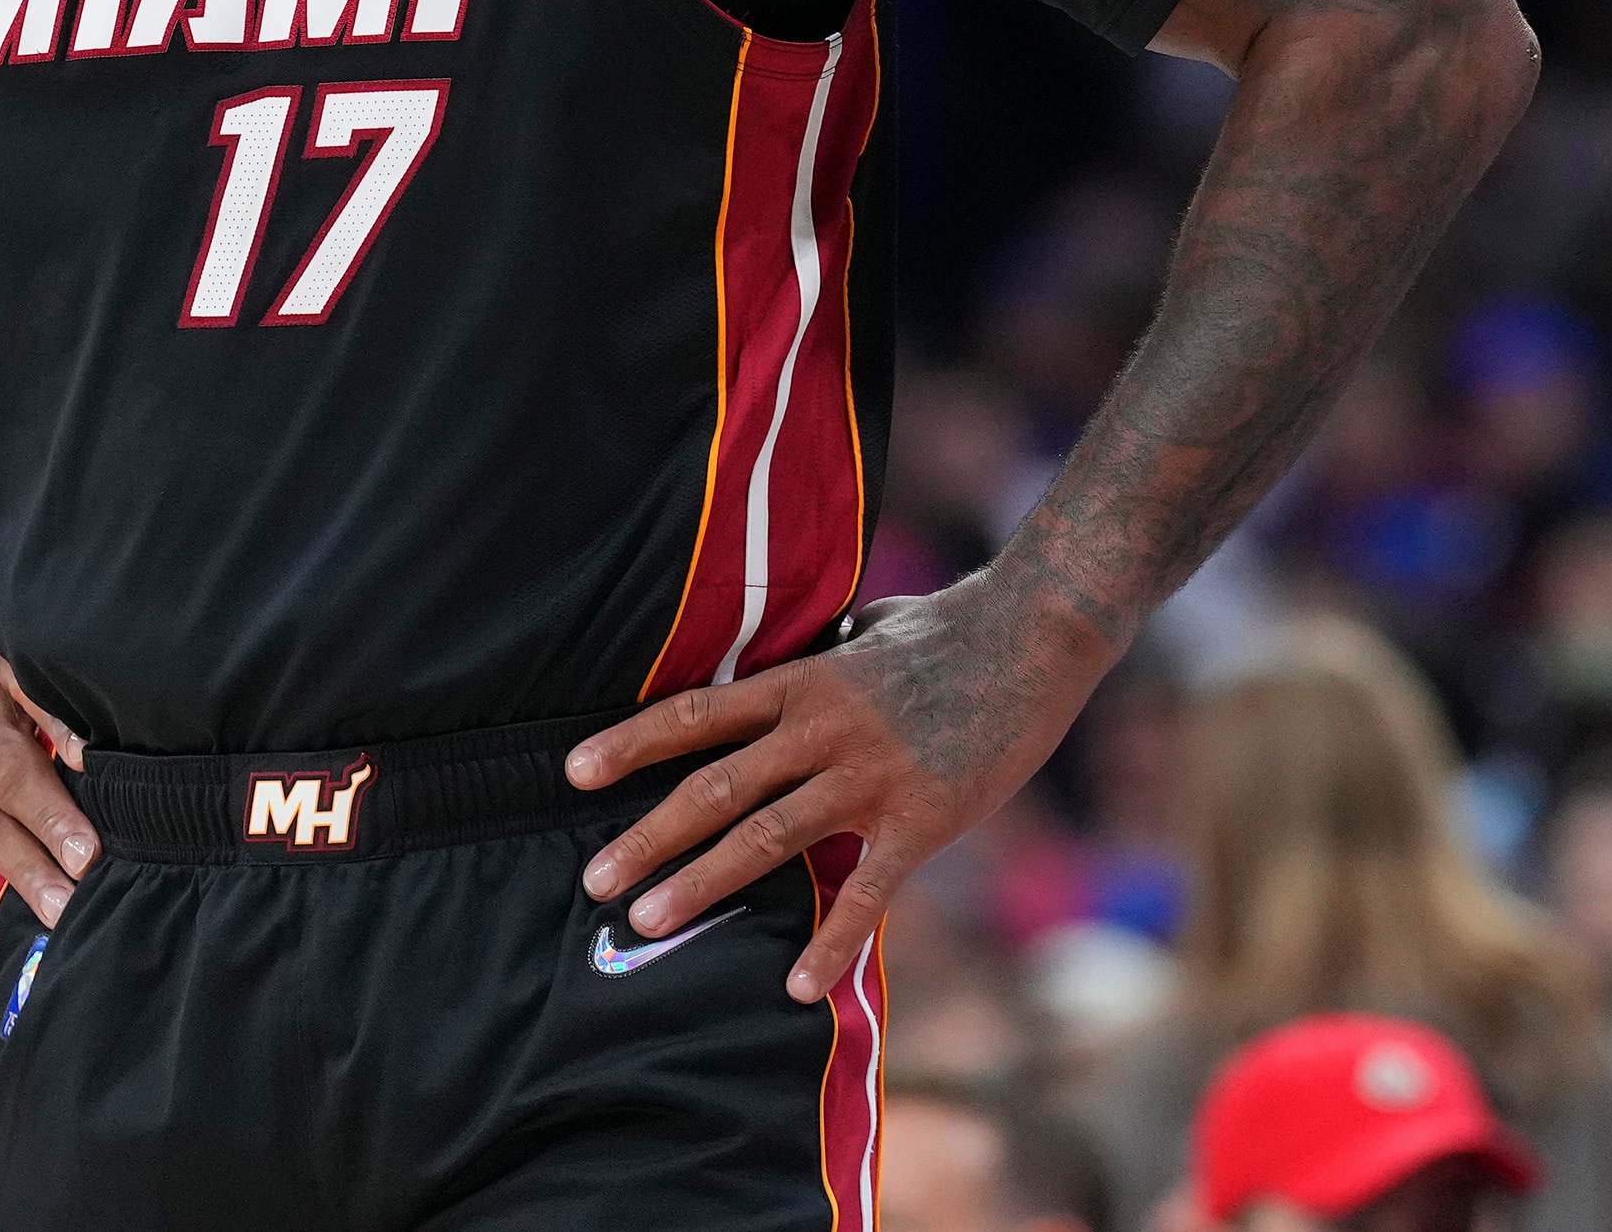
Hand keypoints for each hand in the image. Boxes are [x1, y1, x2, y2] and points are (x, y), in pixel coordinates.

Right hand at [0, 620, 99, 981]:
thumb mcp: (7, 670)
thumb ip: (56, 703)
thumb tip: (142, 761)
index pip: (29, 698)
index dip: (60, 727)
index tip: (95, 758)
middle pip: (9, 775)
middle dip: (52, 819)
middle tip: (93, 859)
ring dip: (24, 873)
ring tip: (63, 912)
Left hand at [563, 576, 1105, 1001]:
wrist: (1037, 630)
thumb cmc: (956, 626)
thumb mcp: (871, 628)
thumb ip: (829, 652)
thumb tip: (806, 653)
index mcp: (802, 682)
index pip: (696, 716)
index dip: (631, 744)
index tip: (573, 773)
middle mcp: (821, 727)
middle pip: (714, 786)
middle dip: (649, 836)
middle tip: (593, 879)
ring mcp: (869, 773)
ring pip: (767, 836)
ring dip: (702, 882)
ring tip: (647, 922)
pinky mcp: (923, 817)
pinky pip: (866, 891)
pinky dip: (828, 942)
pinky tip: (795, 985)